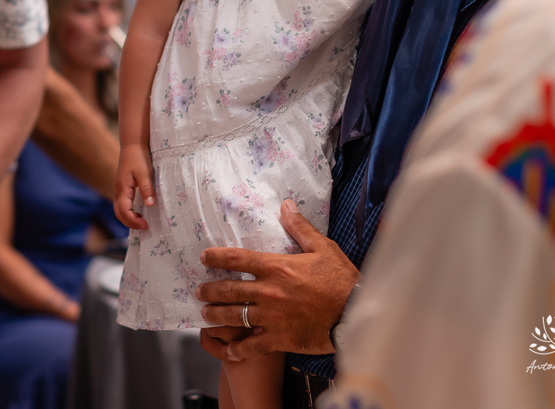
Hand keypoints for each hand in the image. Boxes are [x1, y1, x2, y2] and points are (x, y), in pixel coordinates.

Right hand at [114, 144, 154, 229]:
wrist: (132, 144)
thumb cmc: (139, 157)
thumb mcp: (145, 173)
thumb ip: (147, 189)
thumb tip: (150, 205)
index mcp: (122, 189)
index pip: (124, 211)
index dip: (133, 221)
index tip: (146, 225)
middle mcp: (118, 191)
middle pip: (119, 213)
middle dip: (130, 223)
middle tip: (145, 227)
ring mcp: (119, 189)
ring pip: (119, 209)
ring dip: (129, 218)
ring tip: (142, 221)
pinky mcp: (122, 187)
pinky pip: (122, 204)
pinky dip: (128, 212)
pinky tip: (139, 211)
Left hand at [195, 199, 358, 358]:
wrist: (355, 313)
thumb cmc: (341, 279)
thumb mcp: (323, 247)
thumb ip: (300, 228)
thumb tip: (286, 205)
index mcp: (276, 267)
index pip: (237, 259)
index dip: (216, 257)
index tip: (203, 257)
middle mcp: (267, 291)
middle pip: (228, 290)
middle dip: (209, 290)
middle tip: (199, 291)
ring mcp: (271, 316)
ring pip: (234, 316)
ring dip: (216, 315)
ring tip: (205, 315)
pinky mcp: (279, 338)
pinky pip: (252, 345)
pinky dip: (238, 349)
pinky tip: (229, 350)